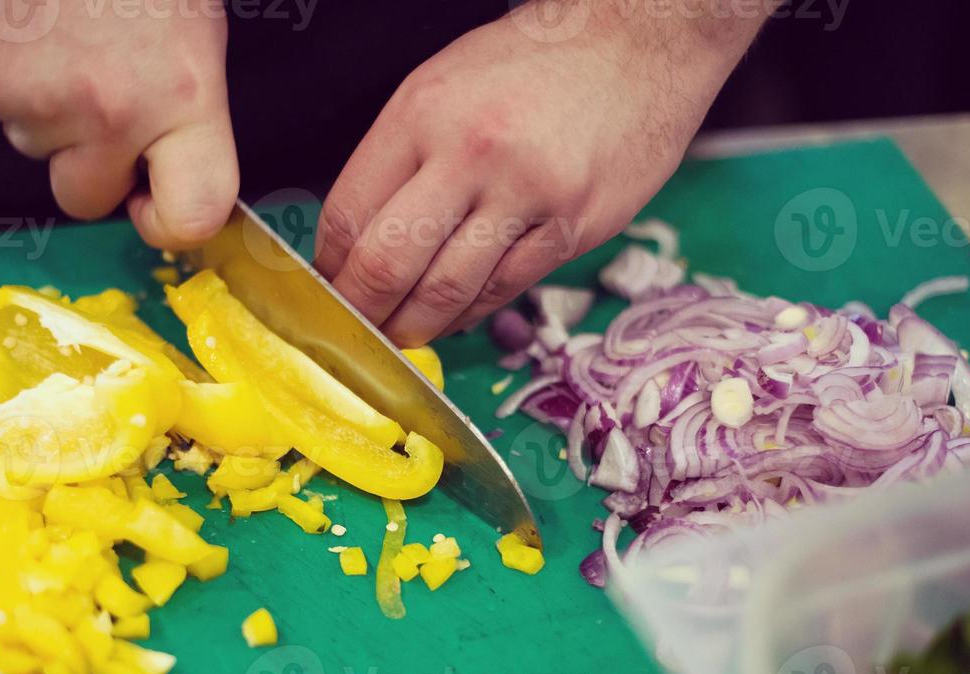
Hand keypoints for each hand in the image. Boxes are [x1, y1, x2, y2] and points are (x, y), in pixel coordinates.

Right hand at [0, 0, 238, 246]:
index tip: (156, 201)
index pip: (194, 214)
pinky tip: (22, 19)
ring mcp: (31, 97)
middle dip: (89, 162)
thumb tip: (170, 168)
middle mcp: (108, 110)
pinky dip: (1, 71)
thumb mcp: (189, 26)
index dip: (171, 220)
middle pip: (86, 197)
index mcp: (182, 93)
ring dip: (42, 105)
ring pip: (32, 144)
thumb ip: (183, 106)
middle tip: (97, 87)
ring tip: (59, 27)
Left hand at [314, 1, 766, 345]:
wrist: (642, 41)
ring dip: (415, 327)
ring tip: (401, 336)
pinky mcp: (571, 227)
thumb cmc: (540, 60)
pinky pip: (505, 290)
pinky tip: (456, 314)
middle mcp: (470, 154)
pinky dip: (471, 312)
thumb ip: (401, 155)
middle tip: (354, 333)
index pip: (350, 213)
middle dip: (362, 313)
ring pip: (447, 291)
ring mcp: (525, 196)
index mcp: (424, 113)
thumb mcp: (445, 83)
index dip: (328, 267)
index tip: (326, 288)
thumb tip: (361, 232)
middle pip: (388, 264)